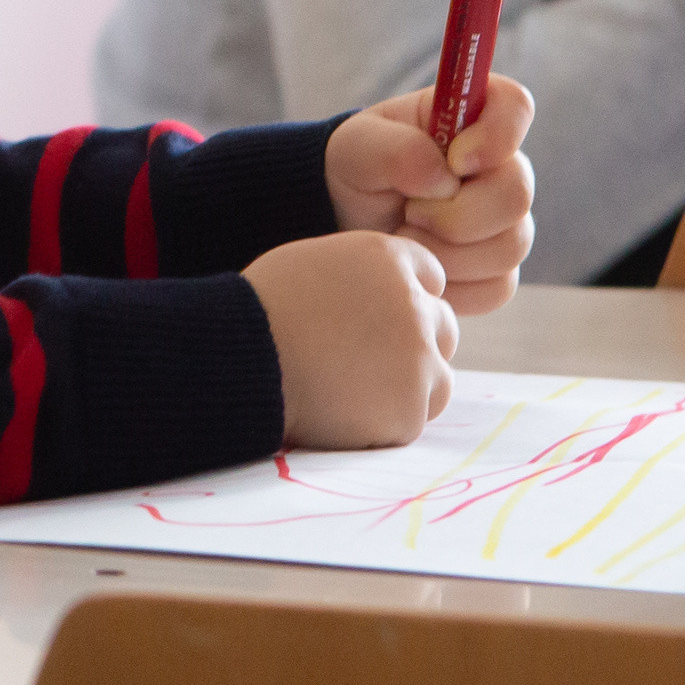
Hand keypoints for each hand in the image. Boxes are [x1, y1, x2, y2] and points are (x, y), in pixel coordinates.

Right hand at [244, 232, 455, 446]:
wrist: (241, 362)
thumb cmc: (260, 312)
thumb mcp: (312, 265)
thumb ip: (360, 277)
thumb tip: (378, 298)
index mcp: (388, 259)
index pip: (429, 277)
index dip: (402, 299)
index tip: (377, 319)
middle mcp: (414, 305)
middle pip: (443, 327)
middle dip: (414, 344)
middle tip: (367, 362)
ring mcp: (417, 361)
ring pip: (438, 379)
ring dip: (408, 388)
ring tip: (353, 393)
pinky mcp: (408, 411)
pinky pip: (408, 421)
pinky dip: (382, 424)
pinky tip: (342, 416)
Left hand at [325, 76, 534, 311]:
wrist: (345, 223)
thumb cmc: (357, 172)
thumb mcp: (358, 147)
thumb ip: (396, 150)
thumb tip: (444, 178)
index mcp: (471, 120)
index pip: (516, 106)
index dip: (498, 134)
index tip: (456, 159)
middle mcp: (500, 168)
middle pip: (518, 194)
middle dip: (456, 214)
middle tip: (410, 212)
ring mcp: (505, 222)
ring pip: (510, 247)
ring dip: (446, 252)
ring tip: (406, 236)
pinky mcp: (497, 270)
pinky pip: (496, 287)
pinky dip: (452, 284)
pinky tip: (422, 268)